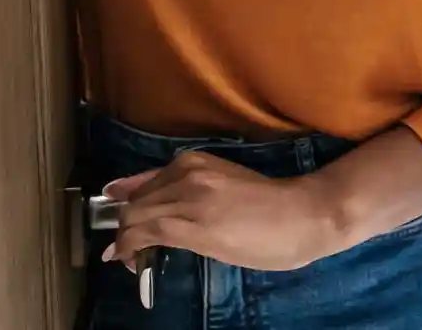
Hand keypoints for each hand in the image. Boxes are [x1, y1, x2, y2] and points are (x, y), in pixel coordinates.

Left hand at [102, 150, 336, 273]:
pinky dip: (128, 248)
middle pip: (135, 202)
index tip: (120, 221)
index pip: (143, 182)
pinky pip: (144, 235)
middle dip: (124, 227)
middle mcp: (185, 173)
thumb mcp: (225, 188)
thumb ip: (192, 193)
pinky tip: (127, 260)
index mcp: (195, 162)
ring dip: (124, 241)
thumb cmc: (273, 205)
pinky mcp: (188, 225)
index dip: (126, 204)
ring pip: (134, 218)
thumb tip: (162, 210)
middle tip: (124, 249)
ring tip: (126, 258)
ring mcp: (186, 197)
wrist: (301, 214)